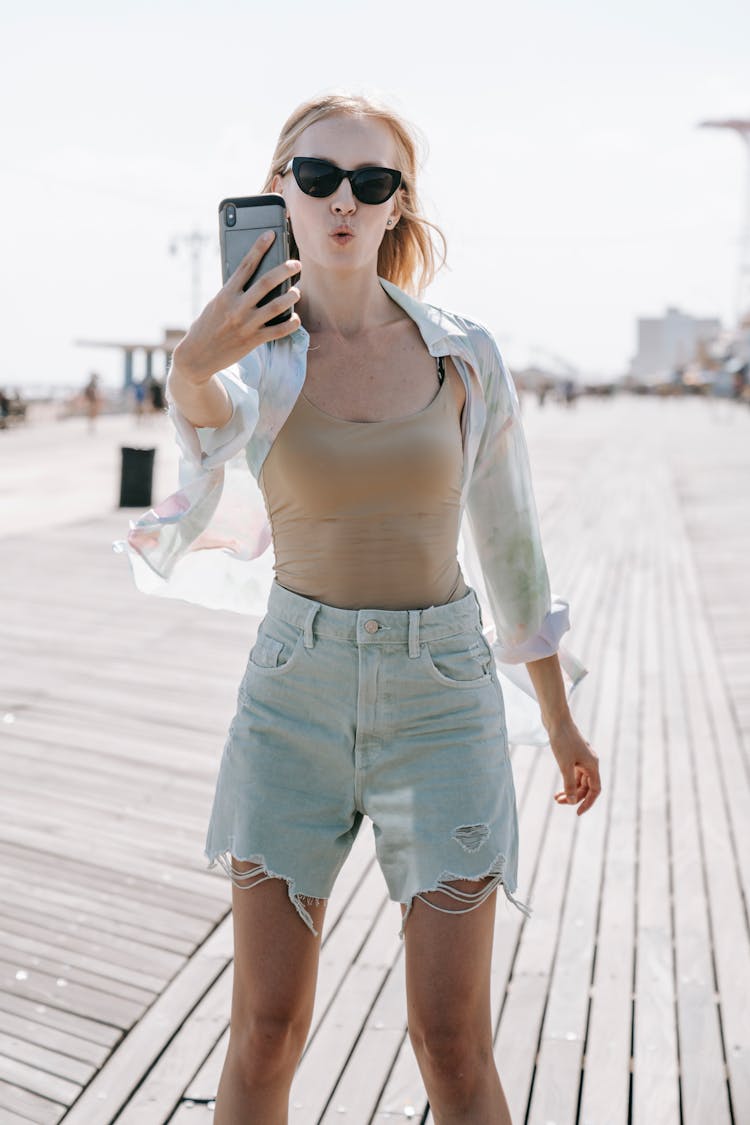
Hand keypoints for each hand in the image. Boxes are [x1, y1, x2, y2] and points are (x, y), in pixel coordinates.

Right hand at [172, 231, 300, 383]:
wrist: (197, 356)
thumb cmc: (206, 327)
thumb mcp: (215, 305)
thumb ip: (232, 293)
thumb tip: (252, 280)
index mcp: (225, 294)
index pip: (245, 265)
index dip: (259, 248)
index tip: (271, 234)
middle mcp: (237, 307)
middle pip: (266, 283)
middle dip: (284, 270)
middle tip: (296, 265)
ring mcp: (246, 324)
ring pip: (276, 306)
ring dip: (291, 297)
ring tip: (296, 292)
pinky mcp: (253, 341)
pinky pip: (278, 331)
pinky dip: (291, 324)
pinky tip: (296, 318)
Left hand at [548, 716, 600, 814]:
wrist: (556, 719)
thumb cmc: (562, 740)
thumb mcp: (565, 765)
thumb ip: (569, 784)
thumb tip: (572, 801)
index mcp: (592, 765)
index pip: (595, 790)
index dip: (588, 802)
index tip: (577, 812)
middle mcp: (590, 762)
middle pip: (586, 786)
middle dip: (574, 796)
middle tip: (559, 802)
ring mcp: (582, 757)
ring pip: (579, 779)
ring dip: (569, 789)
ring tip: (556, 797)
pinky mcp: (574, 753)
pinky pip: (574, 772)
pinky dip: (567, 780)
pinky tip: (559, 785)